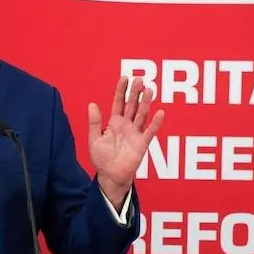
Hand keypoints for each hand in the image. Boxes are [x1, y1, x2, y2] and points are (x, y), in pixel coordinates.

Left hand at [88, 77, 163, 206]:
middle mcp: (126, 125)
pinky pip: (150, 132)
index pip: (119, 102)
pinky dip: (156, 123)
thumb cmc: (102, 158)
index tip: (125, 78)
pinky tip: (160, 112)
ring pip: (142, 115)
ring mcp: (135, 133)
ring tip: (150, 89)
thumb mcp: (94, 139)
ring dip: (146, 103)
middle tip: (140, 79)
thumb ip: (94, 122)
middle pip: (132, 105)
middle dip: (135, 92)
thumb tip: (92, 104)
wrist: (110, 176)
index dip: (121, 90)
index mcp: (114, 122)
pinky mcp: (142, 144)